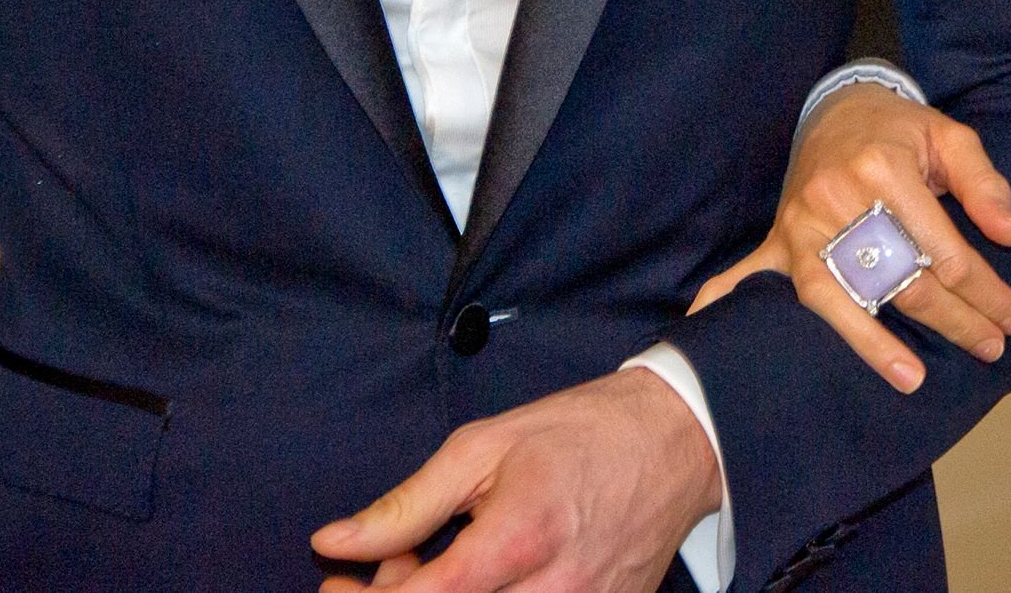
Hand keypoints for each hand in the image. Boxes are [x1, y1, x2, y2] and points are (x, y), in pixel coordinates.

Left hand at [311, 367, 720, 592]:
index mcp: (519, 538)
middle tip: (387, 565)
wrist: (676, 440)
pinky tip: (481, 579)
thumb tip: (334, 542)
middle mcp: (553, 591)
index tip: (337, 581)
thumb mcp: (483, 447)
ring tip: (438, 569)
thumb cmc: (579, 433)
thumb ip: (407, 504)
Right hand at [691, 86, 1010, 393]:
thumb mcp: (950, 137)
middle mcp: (836, 197)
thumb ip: (983, 184)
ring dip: (876, 343)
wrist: (838, 108)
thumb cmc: (900, 130)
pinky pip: (748, 276)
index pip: (942, 248)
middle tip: (991, 346)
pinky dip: (727, 305)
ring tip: (912, 379)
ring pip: (839, 296)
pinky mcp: (778, 238)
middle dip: (953, 319)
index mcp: (883, 168)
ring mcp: (800, 223)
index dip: (983, 288)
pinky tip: (707, 334)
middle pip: (900, 278)